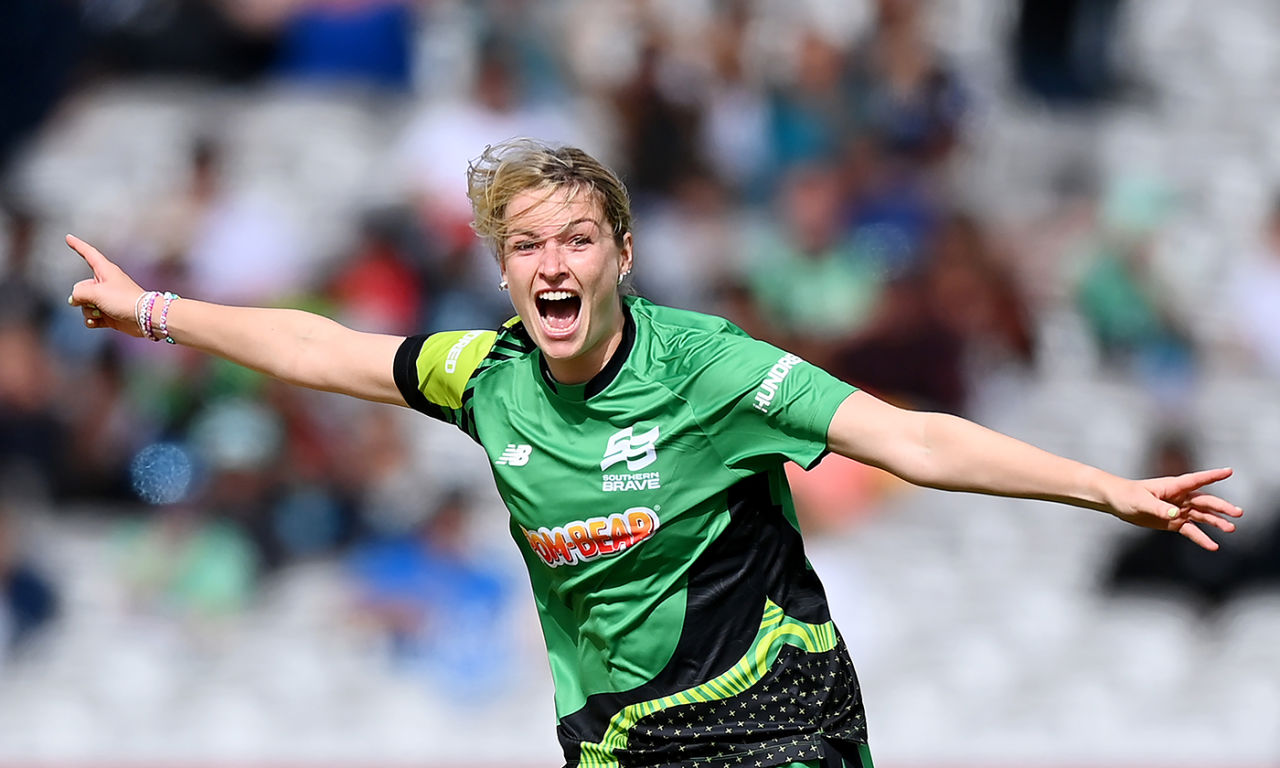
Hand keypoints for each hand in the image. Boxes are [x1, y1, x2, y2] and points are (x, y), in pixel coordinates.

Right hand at [66, 234, 145, 336]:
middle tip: (95, 302)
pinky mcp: (109, 314)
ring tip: (101, 313)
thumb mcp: (96, 293)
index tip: (68, 237)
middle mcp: (105, 283)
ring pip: (85, 304)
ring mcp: (107, 299)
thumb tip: (74, 300)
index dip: (77, 246)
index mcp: (105, 270)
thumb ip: (79, 294)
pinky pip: (91, 317)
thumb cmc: (123, 300)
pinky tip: (98, 322)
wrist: (145, 318)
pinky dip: (92, 321)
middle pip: (81, 288)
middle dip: (81, 298)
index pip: (88, 254)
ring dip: (88, 311)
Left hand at [1109, 467, 1242, 550]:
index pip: (1196, 480)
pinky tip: (1213, 546)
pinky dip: (1201, 538)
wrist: (1116, 502)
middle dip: (1222, 507)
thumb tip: (1175, 514)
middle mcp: (1179, 497)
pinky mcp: (1173, 522)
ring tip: (1231, 529)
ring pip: (1202, 516)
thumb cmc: (1128, 495)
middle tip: (1238, 513)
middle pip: (1205, 501)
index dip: (1212, 476)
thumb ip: (1159, 508)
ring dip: (1216, 522)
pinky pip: (1191, 530)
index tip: (1229, 471)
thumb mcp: (1142, 501)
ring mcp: (1178, 510)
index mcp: (1173, 486)